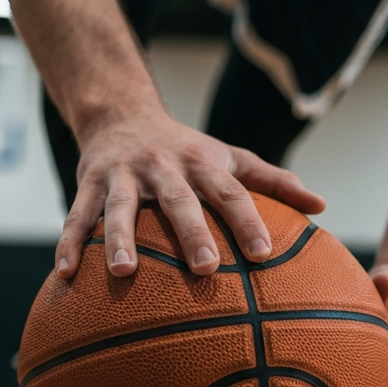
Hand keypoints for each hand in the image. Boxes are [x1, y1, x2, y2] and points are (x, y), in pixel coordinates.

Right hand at [55, 100, 324, 278]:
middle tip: (207, 268)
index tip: (263, 255)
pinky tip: (65, 274)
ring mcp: (123, 175)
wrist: (123, 113)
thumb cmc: (188, 149)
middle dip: (192, 232)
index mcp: (202, 163)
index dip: (248, 221)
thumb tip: (322, 206)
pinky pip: (77, 215)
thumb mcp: (232, 158)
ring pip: (120, 208)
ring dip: (120, 239)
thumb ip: (275, 182)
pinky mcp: (88, 183)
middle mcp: (163, 167)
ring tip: (125, 273)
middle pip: (179, 201)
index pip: (231, 193)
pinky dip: (70, 243)